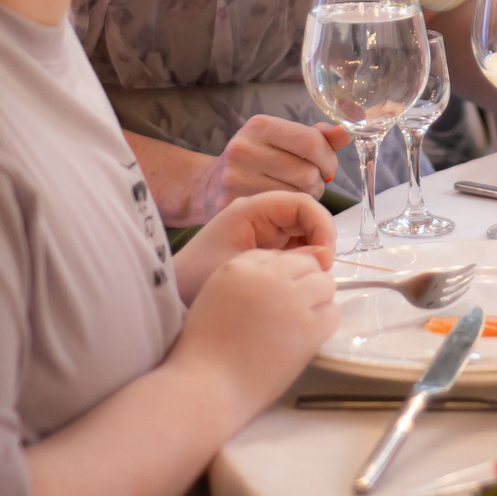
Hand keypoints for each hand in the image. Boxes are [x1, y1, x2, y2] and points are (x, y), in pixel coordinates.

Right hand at [172, 247, 338, 415]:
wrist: (209, 386)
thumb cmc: (206, 348)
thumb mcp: (216, 295)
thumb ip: (248, 277)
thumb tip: (285, 268)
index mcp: (240, 267)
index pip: (278, 256)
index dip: (282, 274)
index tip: (277, 294)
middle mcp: (269, 278)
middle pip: (307, 263)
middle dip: (305, 281)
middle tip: (294, 306)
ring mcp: (292, 302)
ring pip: (326, 283)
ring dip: (318, 298)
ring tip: (302, 319)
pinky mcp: (309, 329)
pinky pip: (333, 312)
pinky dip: (325, 320)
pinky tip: (308, 334)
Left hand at [175, 191, 335, 301]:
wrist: (170, 293)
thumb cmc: (197, 278)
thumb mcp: (245, 269)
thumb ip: (287, 261)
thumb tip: (324, 258)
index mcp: (251, 209)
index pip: (301, 203)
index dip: (321, 225)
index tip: (326, 257)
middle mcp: (259, 214)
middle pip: (305, 215)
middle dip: (320, 239)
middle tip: (323, 270)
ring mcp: (261, 229)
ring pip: (302, 231)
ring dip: (313, 250)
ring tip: (312, 277)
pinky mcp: (261, 246)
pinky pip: (292, 246)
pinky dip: (302, 260)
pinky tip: (299, 279)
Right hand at [194, 114, 349, 212]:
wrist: (207, 187)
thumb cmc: (254, 161)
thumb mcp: (280, 140)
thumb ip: (316, 137)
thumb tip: (346, 132)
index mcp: (259, 126)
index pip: (312, 142)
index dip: (328, 159)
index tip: (326, 167)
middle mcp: (244, 149)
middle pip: (308, 173)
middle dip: (317, 182)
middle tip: (308, 184)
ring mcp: (236, 179)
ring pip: (299, 196)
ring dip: (306, 199)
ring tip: (293, 194)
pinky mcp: (234, 205)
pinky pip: (281, 213)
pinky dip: (289, 212)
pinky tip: (280, 207)